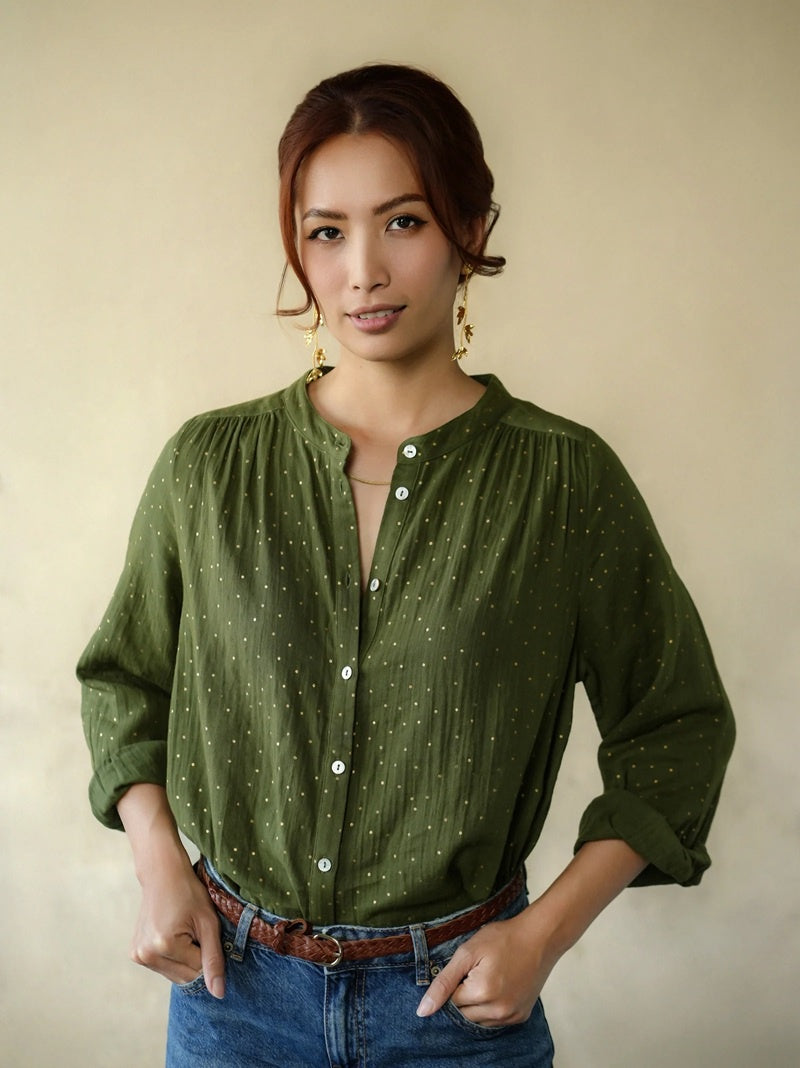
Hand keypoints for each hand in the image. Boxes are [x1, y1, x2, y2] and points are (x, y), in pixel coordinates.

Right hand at [129, 854, 225, 998]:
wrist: (162, 875)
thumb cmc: (189, 893)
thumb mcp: (208, 923)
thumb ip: (214, 959)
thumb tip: (219, 994)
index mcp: (164, 946)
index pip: (199, 971)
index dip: (208, 953)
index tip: (204, 931)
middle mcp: (146, 955)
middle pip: (185, 977)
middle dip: (196, 958)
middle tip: (194, 930)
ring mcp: (138, 956)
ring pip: (175, 974)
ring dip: (185, 959)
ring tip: (183, 930)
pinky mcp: (135, 955)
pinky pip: (164, 967)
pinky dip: (174, 956)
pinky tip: (172, 934)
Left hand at [416, 908, 556, 1025]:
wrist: (539, 937)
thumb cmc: (502, 939)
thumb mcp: (468, 952)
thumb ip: (443, 982)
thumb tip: (423, 1011)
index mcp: (482, 993)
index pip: (452, 1000)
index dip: (458, 980)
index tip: (471, 965)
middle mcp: (498, 1011)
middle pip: (464, 1012)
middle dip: (466, 993)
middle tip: (481, 969)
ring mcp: (511, 1016)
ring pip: (479, 1019)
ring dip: (478, 1003)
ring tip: (491, 976)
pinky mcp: (521, 1017)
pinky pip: (495, 1020)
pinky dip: (492, 1007)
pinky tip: (500, 986)